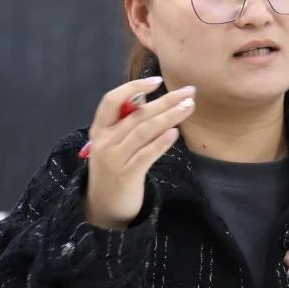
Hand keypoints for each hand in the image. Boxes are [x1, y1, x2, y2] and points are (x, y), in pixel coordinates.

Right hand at [83, 76, 194, 228]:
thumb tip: (145, 97)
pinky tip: (175, 133)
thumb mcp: (113, 143)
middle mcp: (104, 142)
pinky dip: (160, 143)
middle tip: (189, 92)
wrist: (104, 207)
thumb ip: (126, 122)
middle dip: (165, 101)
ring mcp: (114, 159)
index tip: (157, 80)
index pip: (111, 100)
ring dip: (168, 117)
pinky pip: (146, 155)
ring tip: (188, 107)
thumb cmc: (114, 168)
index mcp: (99, 129)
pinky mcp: (126, 176)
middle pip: (136, 115)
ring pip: (143, 132)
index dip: (133, 87)